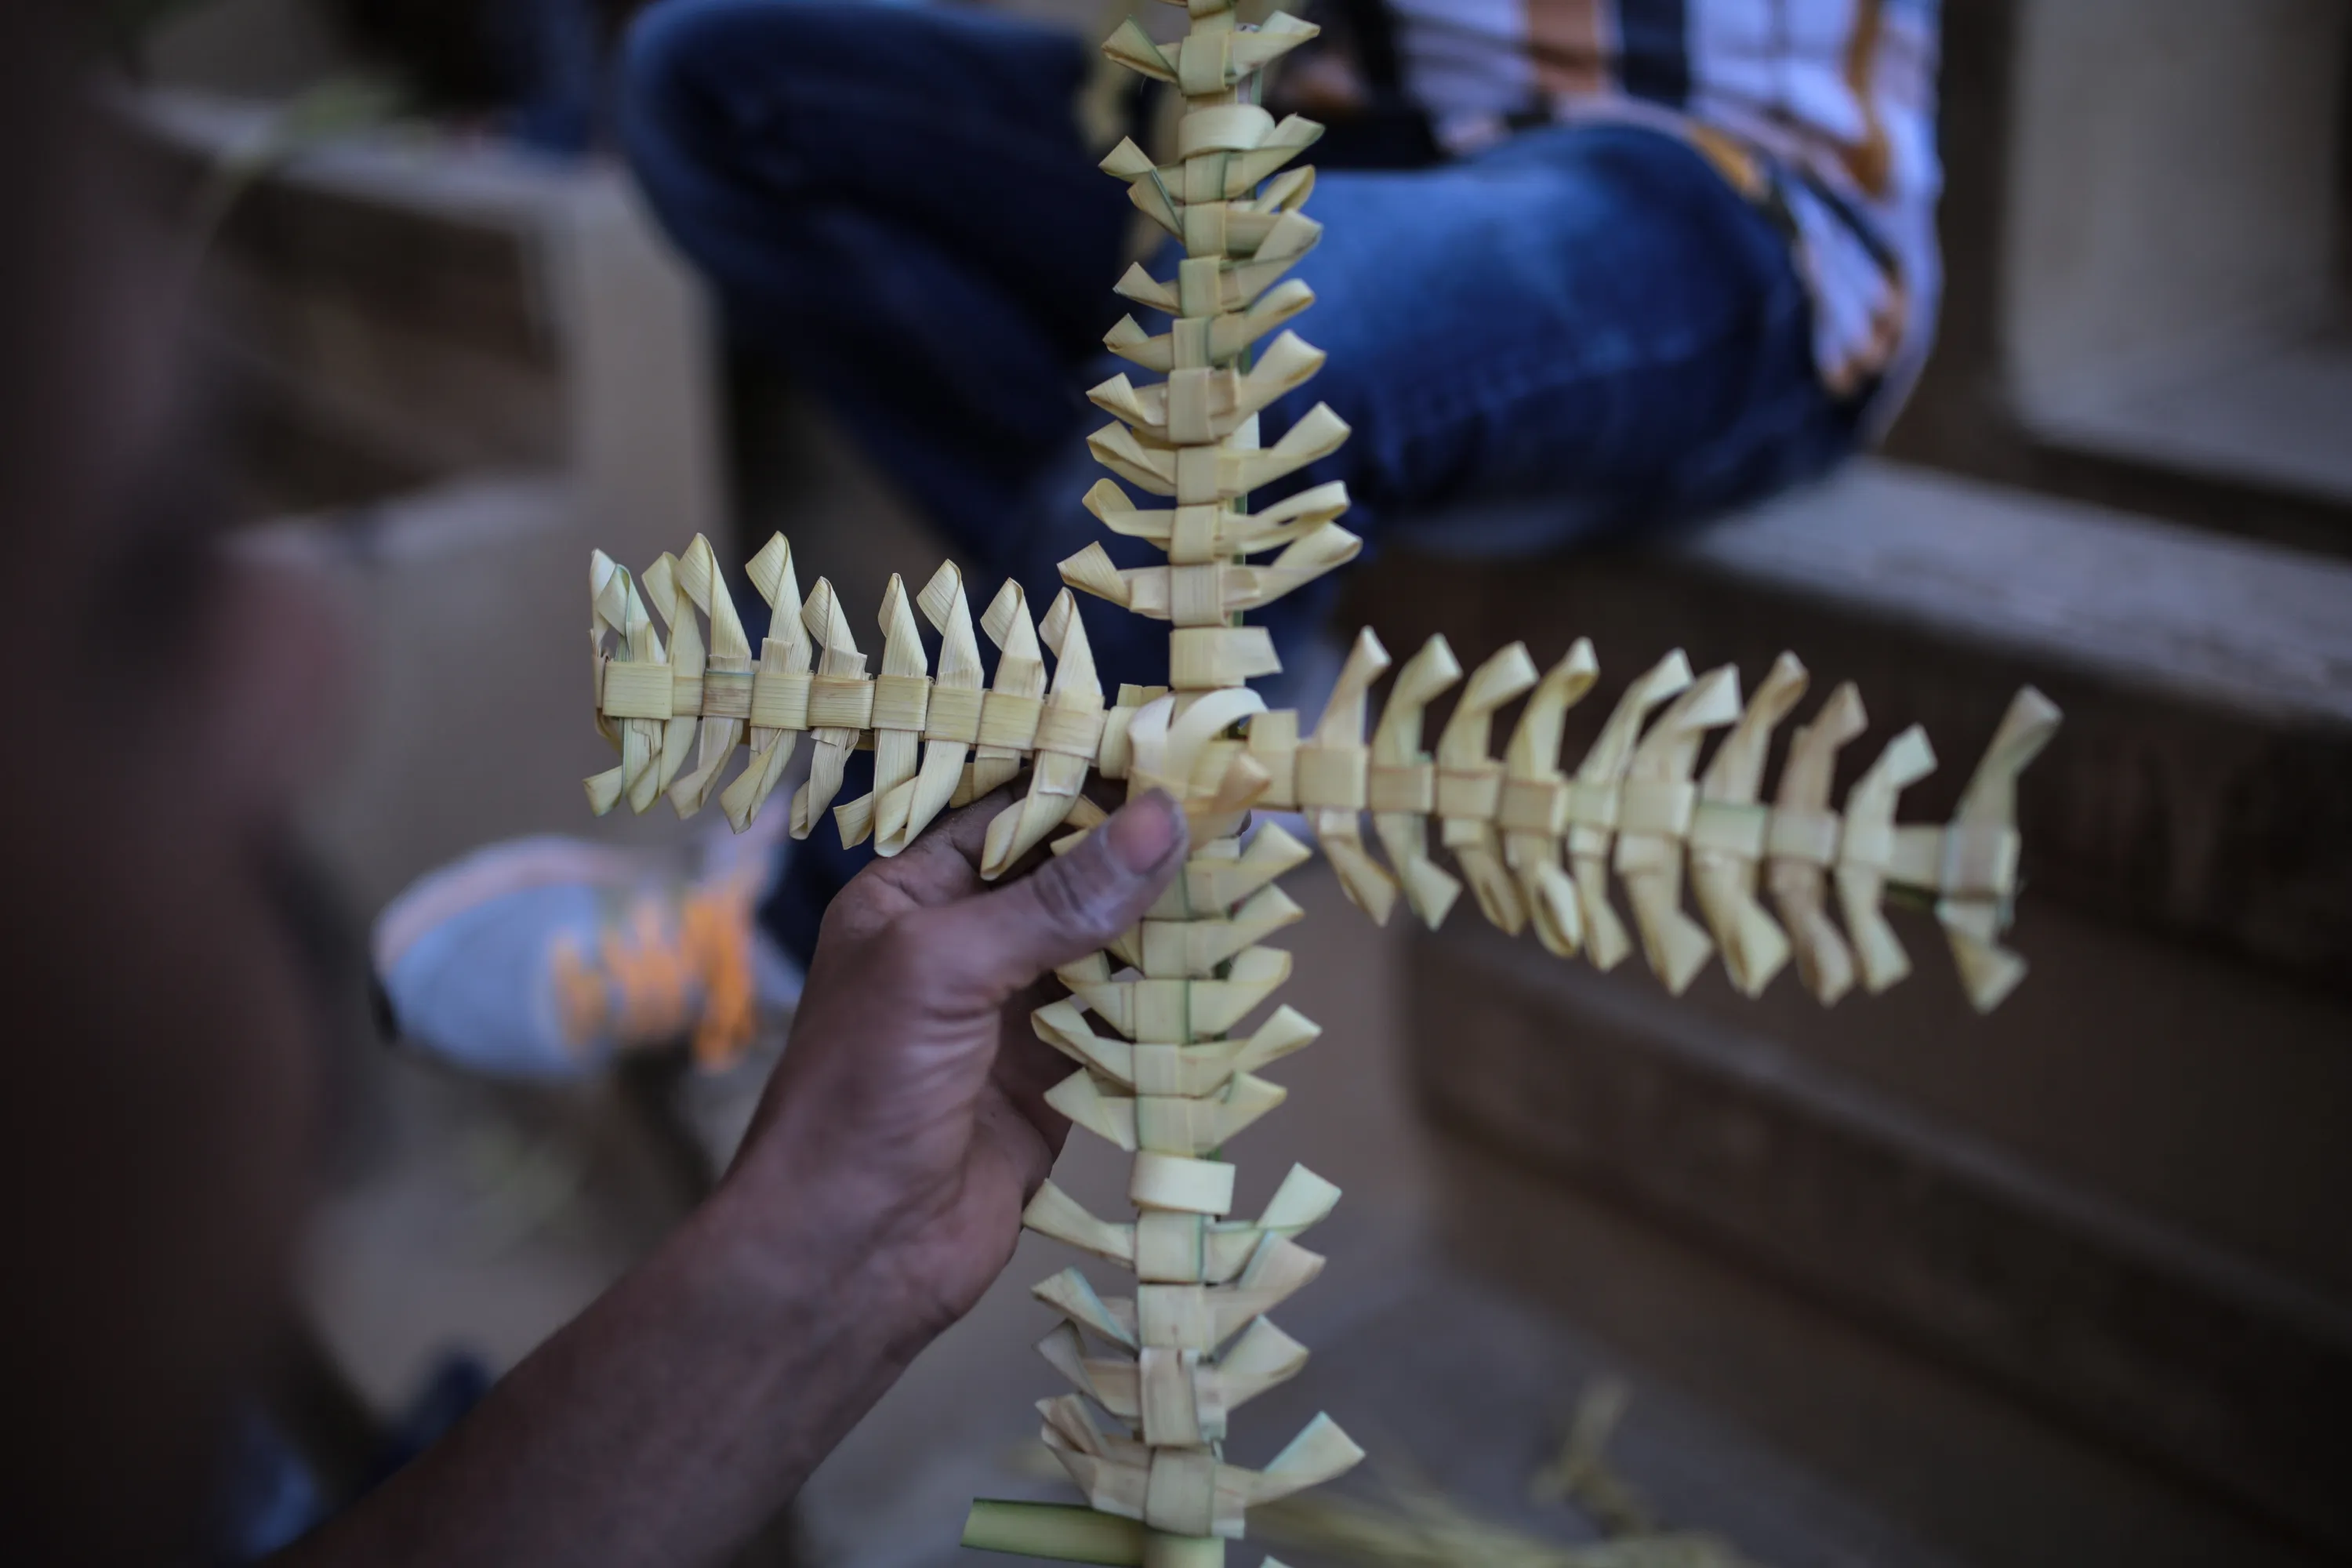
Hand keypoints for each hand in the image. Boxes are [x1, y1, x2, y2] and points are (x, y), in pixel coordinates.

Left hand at [729, 789, 1187, 1334]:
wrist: (850, 1253)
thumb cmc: (864, 1092)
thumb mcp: (948, 967)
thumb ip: (1058, 898)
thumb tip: (1161, 820)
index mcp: (911, 898)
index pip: (1010, 814)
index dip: (1088, 786)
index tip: (1176, 758)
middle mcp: (964, 946)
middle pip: (1069, 877)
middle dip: (1142, 853)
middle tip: (1234, 814)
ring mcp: (1014, 1015)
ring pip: (1107, 948)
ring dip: (1168, 924)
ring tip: (1247, 880)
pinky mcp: (1058, 1081)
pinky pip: (1125, 1024)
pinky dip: (1171, 1002)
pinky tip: (1227, 969)